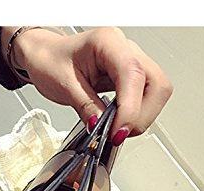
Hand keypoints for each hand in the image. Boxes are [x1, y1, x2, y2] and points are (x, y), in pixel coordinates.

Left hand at [2, 27, 172, 143]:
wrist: (46, 56)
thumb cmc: (50, 61)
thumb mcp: (63, 86)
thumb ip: (85, 106)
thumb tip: (101, 127)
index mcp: (107, 43)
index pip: (133, 74)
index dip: (130, 108)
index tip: (117, 132)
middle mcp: (126, 49)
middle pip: (156, 84)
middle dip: (141, 115)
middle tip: (117, 134)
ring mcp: (132, 63)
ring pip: (157, 92)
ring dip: (141, 117)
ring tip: (116, 129)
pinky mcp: (131, 78)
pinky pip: (147, 97)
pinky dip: (137, 114)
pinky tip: (119, 121)